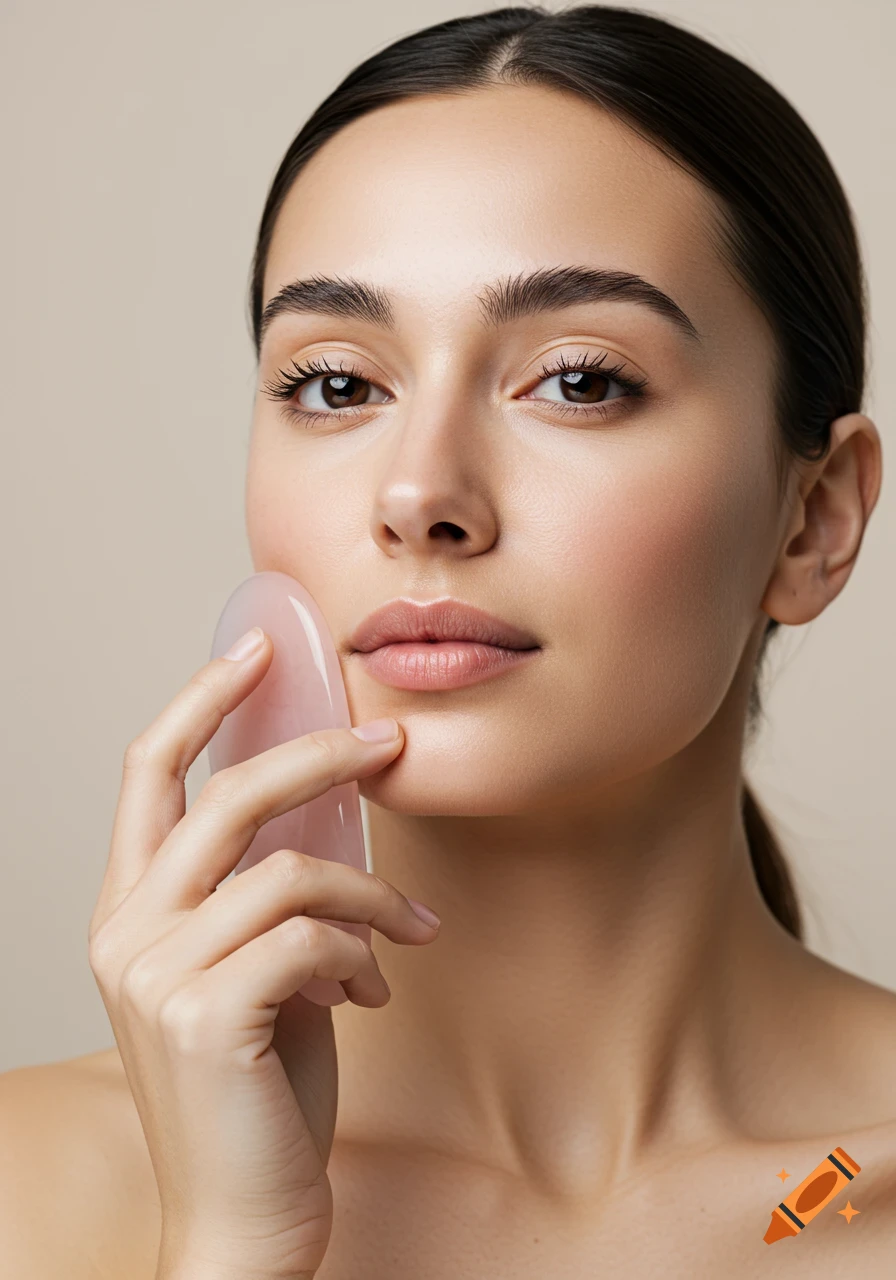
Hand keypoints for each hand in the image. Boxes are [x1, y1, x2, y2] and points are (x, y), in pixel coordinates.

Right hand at [87, 629, 439, 1279]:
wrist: (241, 1218)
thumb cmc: (254, 1091)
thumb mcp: (253, 971)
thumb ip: (267, 893)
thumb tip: (332, 808)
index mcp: (128, 910)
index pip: (149, 773)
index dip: (201, 701)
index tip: (255, 652)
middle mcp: (125, 931)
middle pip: (230, 796)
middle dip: (321, 757)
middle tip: (389, 744)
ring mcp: (156, 973)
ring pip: (293, 871)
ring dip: (371, 894)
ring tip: (409, 928)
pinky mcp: (205, 1013)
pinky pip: (312, 936)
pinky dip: (362, 953)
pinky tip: (371, 993)